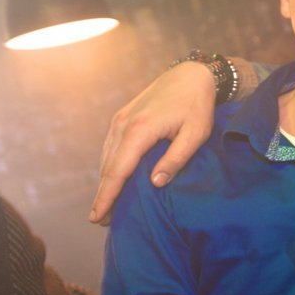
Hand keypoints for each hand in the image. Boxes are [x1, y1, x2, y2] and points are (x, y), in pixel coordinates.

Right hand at [90, 62, 216, 223]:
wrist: (191, 74)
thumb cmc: (197, 105)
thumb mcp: (195, 134)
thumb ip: (176, 159)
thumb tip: (155, 184)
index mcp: (140, 130)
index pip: (117, 171)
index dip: (107, 196)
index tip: (97, 217)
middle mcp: (123, 125)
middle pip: (107, 167)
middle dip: (103, 195)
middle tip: (101, 221)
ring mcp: (120, 120)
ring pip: (106, 157)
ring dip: (105, 181)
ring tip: (105, 206)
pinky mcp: (123, 117)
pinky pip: (110, 146)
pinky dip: (109, 165)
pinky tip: (113, 179)